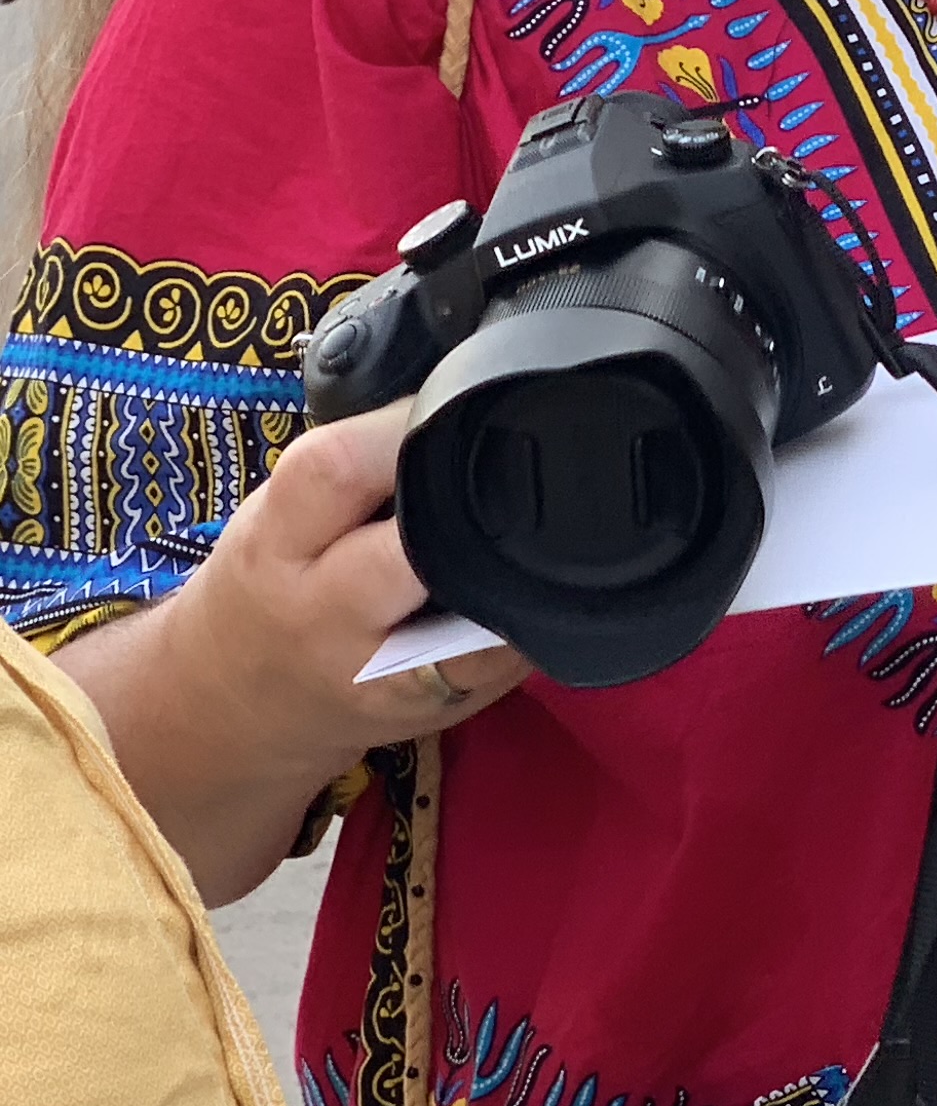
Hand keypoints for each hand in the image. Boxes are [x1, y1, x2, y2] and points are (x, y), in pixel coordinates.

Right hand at [58, 407, 529, 899]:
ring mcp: (383, 671)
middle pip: (414, 546)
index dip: (404, 426)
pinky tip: (539, 593)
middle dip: (465, 503)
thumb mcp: (277, 519)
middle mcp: (325, 613)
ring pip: (479, 613)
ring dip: (516, 567)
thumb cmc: (271, 585)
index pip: (335, 468)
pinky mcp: (437, 708)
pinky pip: (510, 656)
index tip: (448, 401)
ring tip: (537, 536)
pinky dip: (534, 618)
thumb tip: (450, 397)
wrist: (228, 701)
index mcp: (277, 545)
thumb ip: (350, 470)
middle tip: (504, 472)